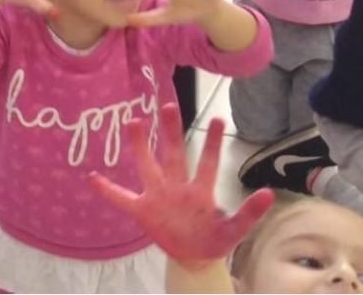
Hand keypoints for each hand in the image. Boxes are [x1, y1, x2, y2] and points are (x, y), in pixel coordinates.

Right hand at [88, 104, 274, 263]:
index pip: (206, 162)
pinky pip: (121, 198)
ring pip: (147, 166)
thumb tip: (270, 193)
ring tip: (134, 123)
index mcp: (199, 191)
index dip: (211, 142)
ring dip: (140, 146)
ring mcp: (157, 196)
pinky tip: (92, 177)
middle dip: (171, 131)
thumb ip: (248, 213)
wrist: (194, 257)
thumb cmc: (213, 239)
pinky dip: (107, 189)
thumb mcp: (234, 230)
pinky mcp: (142, 211)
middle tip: (169, 104)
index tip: (217, 118)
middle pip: (173, 154)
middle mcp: (177, 186)